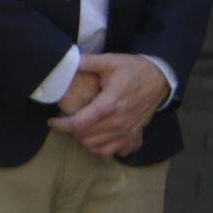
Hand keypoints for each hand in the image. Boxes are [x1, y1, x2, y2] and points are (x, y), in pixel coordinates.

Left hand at [48, 51, 172, 158]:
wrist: (159, 79)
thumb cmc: (134, 70)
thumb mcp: (111, 61)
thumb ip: (89, 61)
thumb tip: (70, 61)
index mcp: (109, 104)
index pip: (80, 123)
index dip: (62, 125)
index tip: (52, 122)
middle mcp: (118, 122)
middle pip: (86, 137)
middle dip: (72, 132)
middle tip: (67, 122)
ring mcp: (128, 131)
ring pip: (98, 148)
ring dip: (85, 141)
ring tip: (80, 130)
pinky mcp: (135, 136)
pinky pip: (115, 152)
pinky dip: (104, 149)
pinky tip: (99, 139)